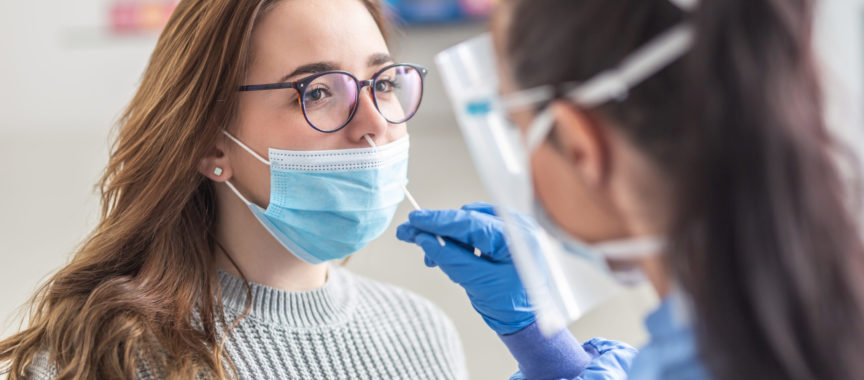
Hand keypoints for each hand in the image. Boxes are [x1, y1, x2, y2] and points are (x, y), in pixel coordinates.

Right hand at [396, 202, 534, 334]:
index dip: (439, 220)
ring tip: (430, 258)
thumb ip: (450, 259)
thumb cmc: (508, 305)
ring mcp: (513, 229)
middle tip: (408, 233)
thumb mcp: (477, 283)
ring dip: (447, 238)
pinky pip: (476, 231)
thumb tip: (424, 239)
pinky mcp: (506, 235)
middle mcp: (517, 227)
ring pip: (469, 224)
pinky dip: (458, 242)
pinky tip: (446, 255)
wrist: (526, 319)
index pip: (470, 222)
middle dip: (437, 229)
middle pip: (468, 219)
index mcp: (516, 238)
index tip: (414, 219)